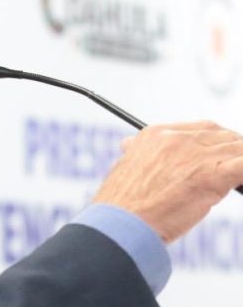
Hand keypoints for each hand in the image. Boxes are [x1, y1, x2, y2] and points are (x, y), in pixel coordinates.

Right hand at [93, 121, 242, 242]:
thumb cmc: (123, 204)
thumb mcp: (126, 168)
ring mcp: (195, 156)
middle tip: (236, 164)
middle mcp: (176, 139)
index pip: (199, 128)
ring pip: (237, 148)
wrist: (122, 225)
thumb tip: (132, 146)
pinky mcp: (211, 176)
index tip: (219, 153)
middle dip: (233, 148)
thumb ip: (139, 154)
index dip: (215, 141)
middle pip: (221, 134)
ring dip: (241, 160)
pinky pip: (242, 165)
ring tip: (239, 176)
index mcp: (155, 134)